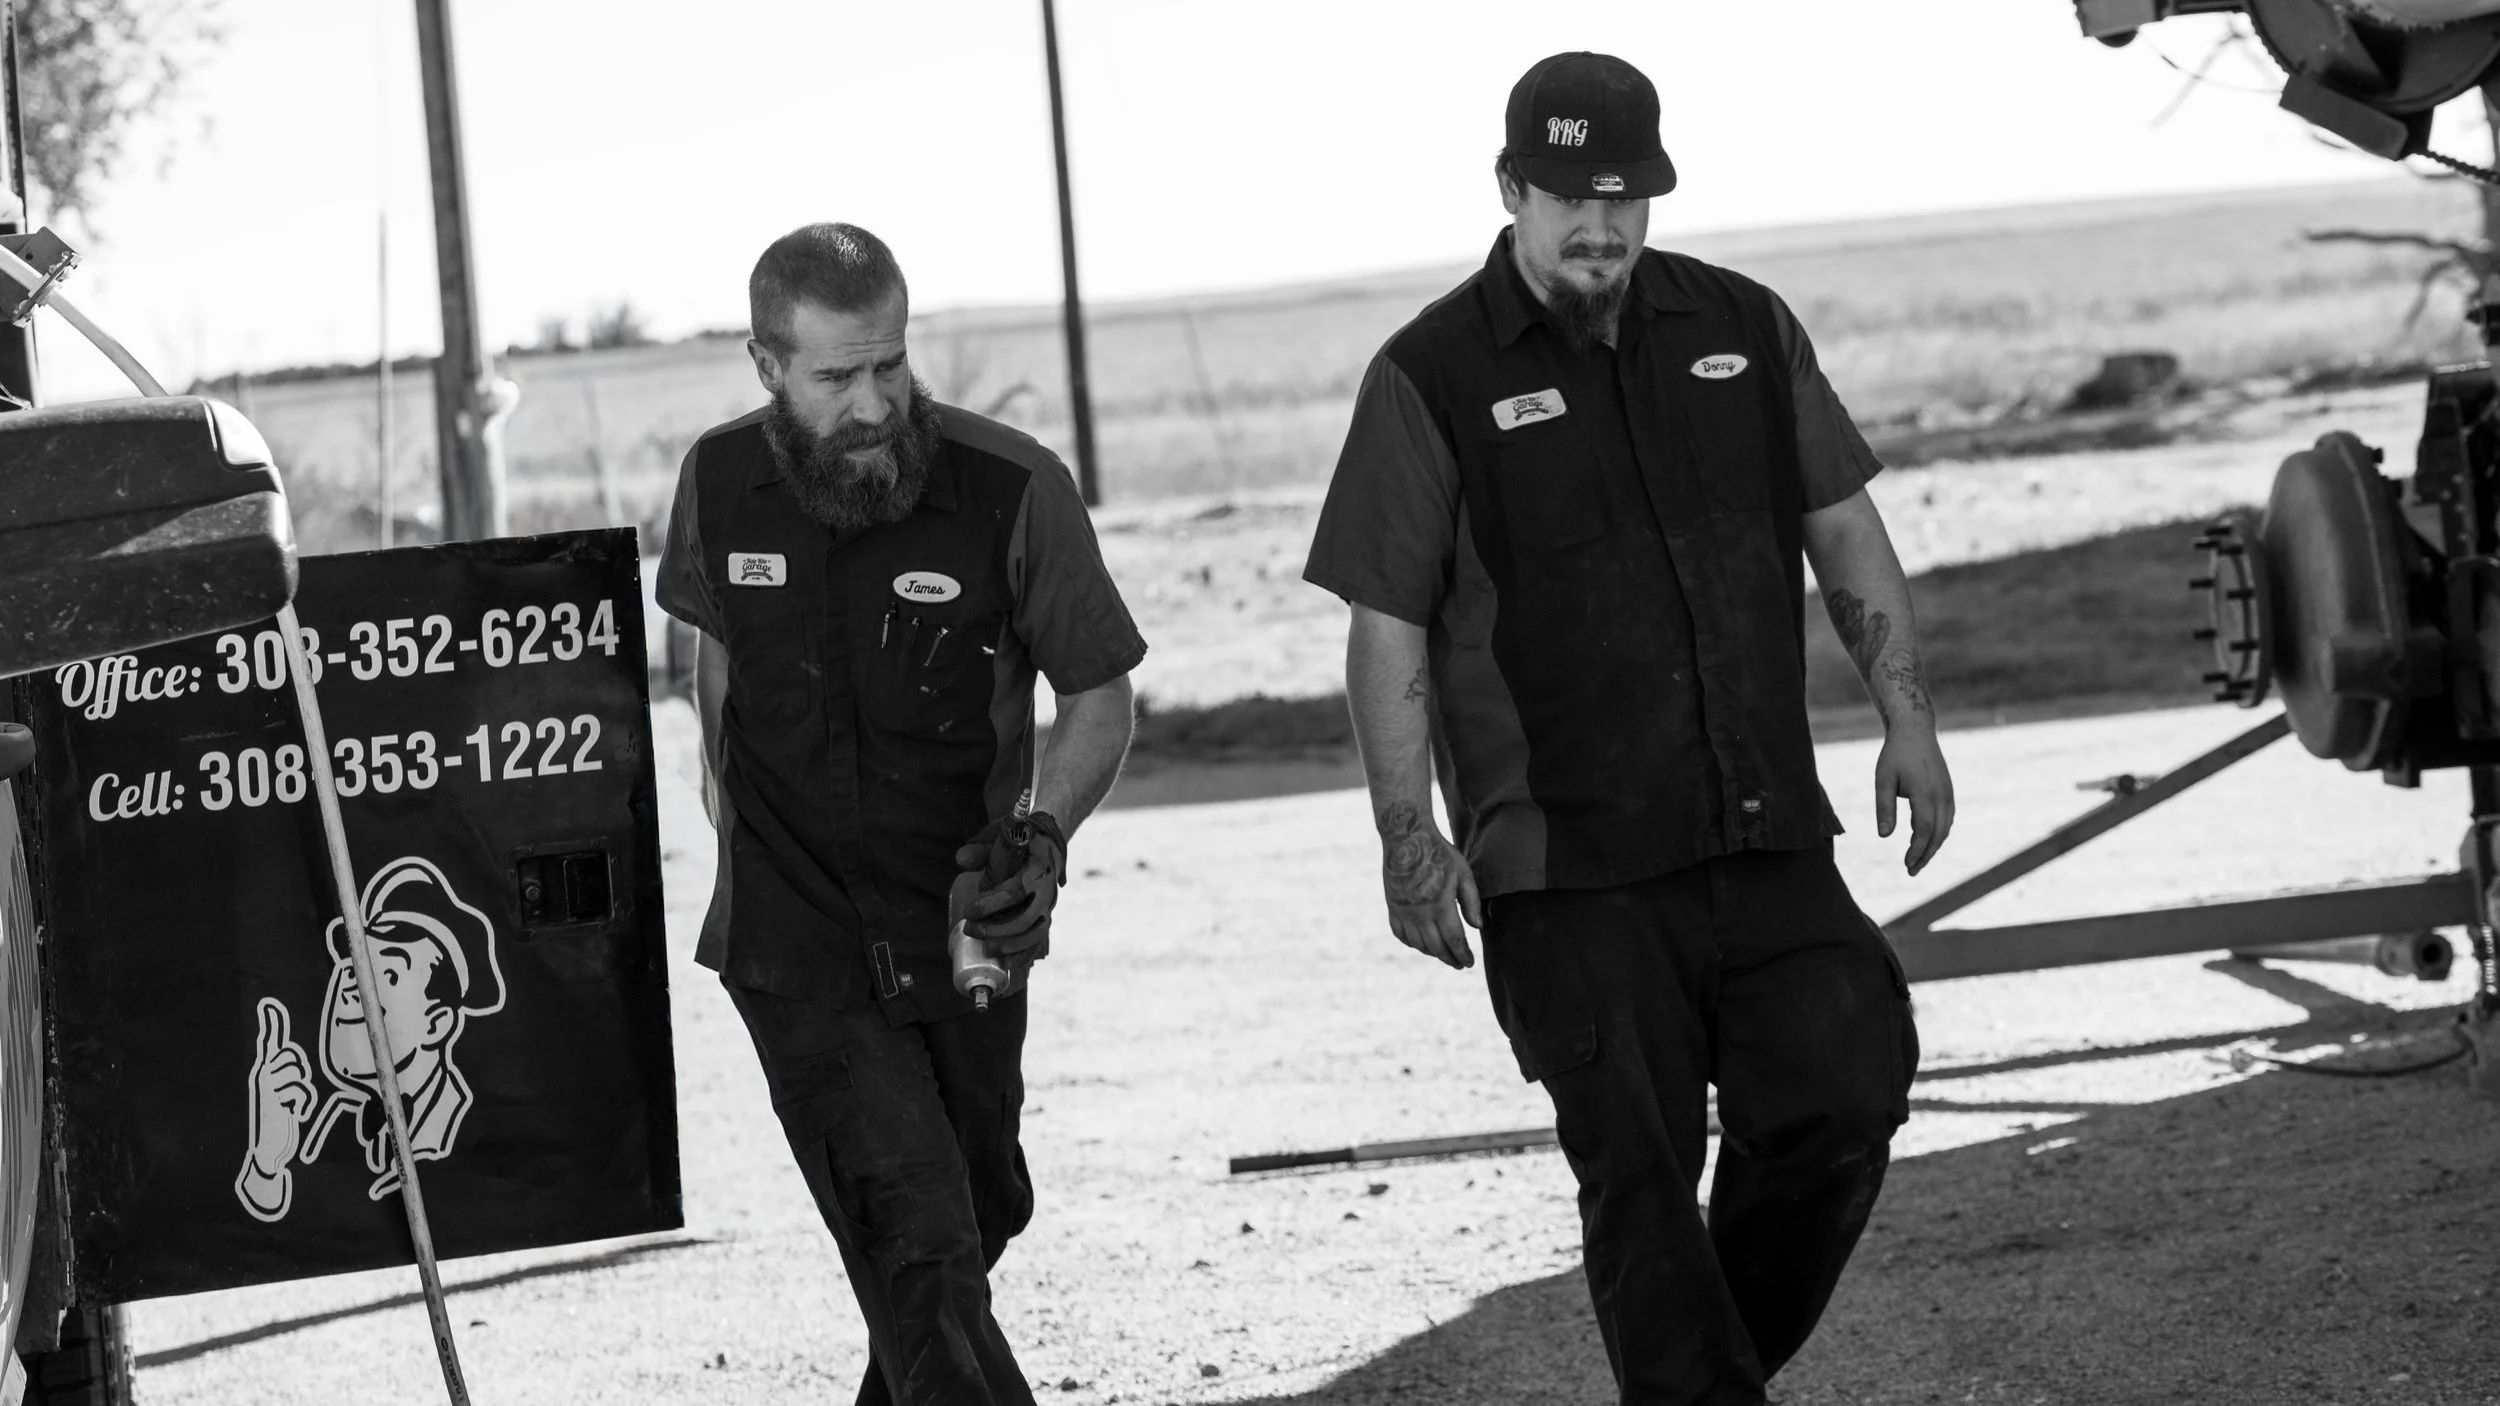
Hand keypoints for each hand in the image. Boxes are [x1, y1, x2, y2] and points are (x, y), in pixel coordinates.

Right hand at [238, 998, 314, 1219]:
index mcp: (265, 1071)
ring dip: (302, 1091)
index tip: (269, 1005)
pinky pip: (301, 1090)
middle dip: (299, 1072)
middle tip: (293, 1094)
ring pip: (297, 1073)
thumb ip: (288, 1075)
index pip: (269, 1043)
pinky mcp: (273, 1099)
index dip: (271, 1023)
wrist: (269, 1149)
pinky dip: (303, 1104)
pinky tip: (294, 1115)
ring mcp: (266, 1086)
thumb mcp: (284, 1094)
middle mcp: (262, 1074)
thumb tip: (294, 1059)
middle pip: (291, 1055)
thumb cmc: (280, 1119)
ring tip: (292, 1105)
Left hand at [952, 812, 1067, 957]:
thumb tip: (960, 860)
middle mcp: (1047, 889)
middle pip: (1027, 917)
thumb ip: (980, 849)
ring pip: (1037, 933)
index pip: (1016, 890)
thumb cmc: (1018, 843)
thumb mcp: (1000, 838)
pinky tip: (1005, 963)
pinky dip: (1024, 955)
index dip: (991, 904)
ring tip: (987, 950)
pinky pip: (1039, 941)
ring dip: (1011, 945)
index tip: (969, 910)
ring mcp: (1049, 906)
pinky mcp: (1046, 918)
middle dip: (997, 929)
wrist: (1047, 847)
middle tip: (971, 930)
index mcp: (1037, 866)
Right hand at [1378, 803, 1480, 968]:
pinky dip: (1412, 943)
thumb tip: (1478, 927)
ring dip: (1432, 953)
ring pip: (1418, 944)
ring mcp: (1403, 912)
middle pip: (1436, 947)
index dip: (1462, 955)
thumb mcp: (1463, 873)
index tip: (1469, 963)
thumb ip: (1471, 902)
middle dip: (1449, 959)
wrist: (1406, 838)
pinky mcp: (1392, 907)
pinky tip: (1421, 943)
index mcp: (1440, 906)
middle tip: (1459, 964)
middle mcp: (1420, 914)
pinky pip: (1400, 934)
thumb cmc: (1439, 854)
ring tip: (1443, 954)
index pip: (1454, 940)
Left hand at [1876, 722, 1955, 876]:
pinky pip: (1947, 819)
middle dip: (1925, 855)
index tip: (1906, 864)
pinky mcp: (1948, 791)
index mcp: (1925, 793)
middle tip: (1911, 871)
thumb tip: (1884, 836)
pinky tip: (1925, 841)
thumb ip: (1884, 808)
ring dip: (1933, 847)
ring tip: (1917, 861)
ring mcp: (1948, 793)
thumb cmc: (1895, 755)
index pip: (1923, 830)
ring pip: (1945, 828)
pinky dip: (1938, 833)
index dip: (1916, 850)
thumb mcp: (1883, 780)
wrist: (1915, 731)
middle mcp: (1941, 795)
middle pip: (1937, 834)